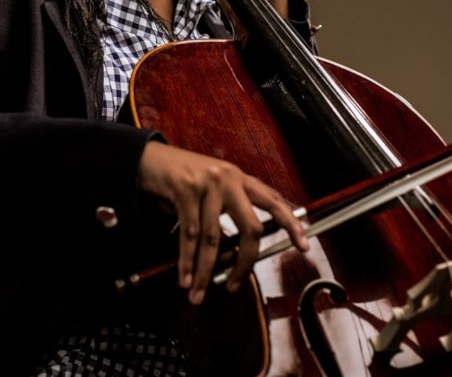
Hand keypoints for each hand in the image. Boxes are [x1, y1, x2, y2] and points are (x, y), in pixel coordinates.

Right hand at [138, 140, 308, 303]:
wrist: (148, 158)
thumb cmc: (180, 177)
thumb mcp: (211, 188)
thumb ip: (228, 211)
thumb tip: (236, 253)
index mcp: (240, 178)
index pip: (274, 202)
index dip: (292, 224)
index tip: (304, 246)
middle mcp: (229, 178)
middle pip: (251, 228)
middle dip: (245, 263)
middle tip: (234, 285)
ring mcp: (208, 183)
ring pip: (214, 238)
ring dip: (204, 271)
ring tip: (198, 292)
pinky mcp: (185, 189)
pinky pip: (189, 235)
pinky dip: (186, 261)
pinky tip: (185, 277)